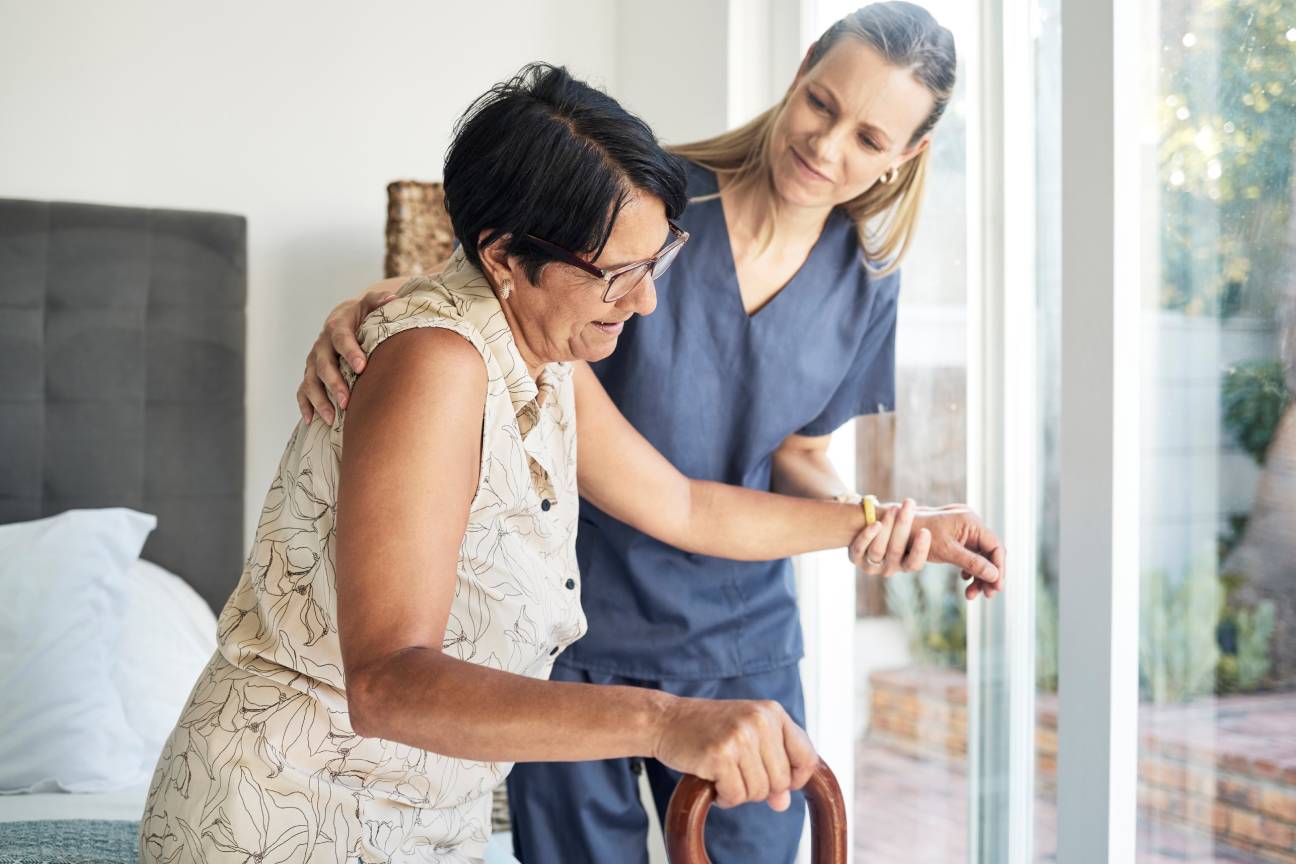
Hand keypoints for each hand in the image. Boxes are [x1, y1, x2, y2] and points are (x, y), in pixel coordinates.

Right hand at [297, 288, 398, 425]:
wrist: (345, 319)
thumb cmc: (363, 316)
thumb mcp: (371, 304)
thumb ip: (380, 302)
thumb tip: (393, 300)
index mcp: (337, 326)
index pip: (341, 339)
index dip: (350, 352)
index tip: (362, 367)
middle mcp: (321, 345)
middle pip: (323, 365)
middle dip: (334, 384)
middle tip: (347, 402)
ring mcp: (313, 361)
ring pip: (310, 382)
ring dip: (320, 400)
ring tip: (333, 418)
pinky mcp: (310, 374)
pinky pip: (302, 391)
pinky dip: (305, 406)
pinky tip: (313, 422)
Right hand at [652, 697, 817, 811]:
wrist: (667, 719)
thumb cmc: (709, 728)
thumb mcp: (747, 737)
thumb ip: (772, 765)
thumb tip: (783, 803)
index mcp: (773, 712)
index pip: (807, 757)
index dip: (796, 778)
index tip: (779, 782)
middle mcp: (760, 721)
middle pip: (781, 781)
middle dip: (760, 788)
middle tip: (738, 774)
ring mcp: (740, 737)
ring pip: (759, 792)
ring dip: (740, 793)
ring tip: (722, 774)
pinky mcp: (720, 755)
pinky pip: (735, 795)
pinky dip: (724, 797)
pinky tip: (712, 781)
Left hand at [848, 498, 929, 577]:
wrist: (865, 525)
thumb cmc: (898, 527)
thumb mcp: (915, 529)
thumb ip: (931, 529)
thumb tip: (967, 521)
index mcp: (907, 564)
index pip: (914, 563)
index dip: (920, 549)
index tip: (926, 531)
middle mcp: (890, 567)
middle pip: (896, 552)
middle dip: (903, 526)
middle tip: (909, 504)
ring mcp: (871, 564)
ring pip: (878, 551)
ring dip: (886, 527)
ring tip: (894, 507)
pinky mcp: (854, 557)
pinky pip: (858, 549)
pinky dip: (867, 536)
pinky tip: (875, 522)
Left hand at [912, 504, 1005, 598]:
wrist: (897, 527)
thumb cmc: (918, 536)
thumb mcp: (947, 552)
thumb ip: (972, 563)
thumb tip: (994, 576)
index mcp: (972, 522)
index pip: (996, 547)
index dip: (998, 569)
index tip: (996, 588)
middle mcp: (972, 524)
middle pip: (990, 553)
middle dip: (988, 575)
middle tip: (987, 595)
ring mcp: (964, 530)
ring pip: (980, 556)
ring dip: (979, 575)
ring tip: (971, 595)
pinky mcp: (957, 537)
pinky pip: (970, 554)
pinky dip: (969, 568)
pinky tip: (965, 580)